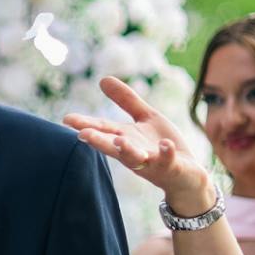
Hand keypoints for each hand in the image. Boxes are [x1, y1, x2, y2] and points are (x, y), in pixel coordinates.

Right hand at [62, 77, 217, 215]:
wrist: (187, 175)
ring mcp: (150, 161)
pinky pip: (167, 160)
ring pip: (135, 157)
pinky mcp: (171, 167)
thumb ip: (125, 100)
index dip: (85, 124)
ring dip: (127, 150)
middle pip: (112, 146)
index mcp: (125, 138)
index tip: (67, 119)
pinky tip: (164, 144)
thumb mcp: (145, 118)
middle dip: (98, 141)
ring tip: (120, 141)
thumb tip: (102, 79)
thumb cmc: (160, 145)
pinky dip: (165, 153)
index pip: (103, 129)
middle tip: (82, 134)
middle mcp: (133, 152)